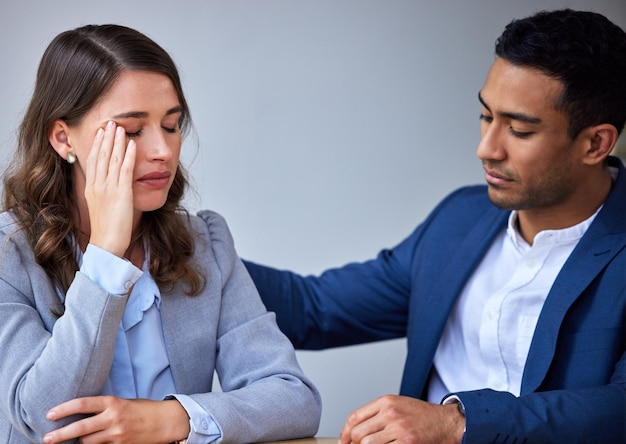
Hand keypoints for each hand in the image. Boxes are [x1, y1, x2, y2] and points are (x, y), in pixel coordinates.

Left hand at [43, 395, 188, 443]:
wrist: (166, 421)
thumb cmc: (144, 409)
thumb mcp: (124, 402)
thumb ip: (105, 408)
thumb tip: (83, 414)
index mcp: (113, 402)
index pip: (83, 404)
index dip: (64, 409)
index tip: (49, 414)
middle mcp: (114, 418)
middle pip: (80, 428)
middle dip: (60, 434)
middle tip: (46, 438)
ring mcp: (117, 434)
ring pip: (88, 442)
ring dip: (80, 442)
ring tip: (74, 440)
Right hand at [84, 121, 135, 257]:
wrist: (107, 244)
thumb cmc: (107, 229)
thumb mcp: (100, 206)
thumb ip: (104, 193)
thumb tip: (109, 185)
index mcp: (91, 188)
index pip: (93, 160)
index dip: (97, 144)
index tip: (100, 131)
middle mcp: (98, 186)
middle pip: (101, 156)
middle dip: (106, 138)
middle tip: (110, 122)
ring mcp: (109, 189)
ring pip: (113, 160)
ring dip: (117, 142)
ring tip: (121, 127)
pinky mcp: (121, 194)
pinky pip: (125, 171)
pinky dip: (129, 156)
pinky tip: (132, 145)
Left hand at [338, 395, 464, 443]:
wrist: (445, 422)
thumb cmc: (422, 415)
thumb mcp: (397, 405)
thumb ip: (377, 414)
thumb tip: (355, 430)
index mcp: (386, 402)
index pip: (355, 417)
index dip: (345, 432)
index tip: (343, 440)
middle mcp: (390, 414)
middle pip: (359, 433)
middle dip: (354, 443)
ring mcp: (399, 429)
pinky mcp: (407, 443)